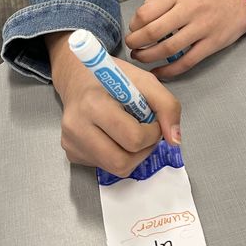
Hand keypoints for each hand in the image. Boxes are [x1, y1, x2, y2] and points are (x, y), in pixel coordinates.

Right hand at [46, 32, 181, 176]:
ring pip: (116, 169)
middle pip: (122, 162)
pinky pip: (104, 166)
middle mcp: (76, 128)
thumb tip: (175, 140)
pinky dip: (118, 155)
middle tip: (147, 131)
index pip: (133, 138)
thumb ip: (166, 106)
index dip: (153, 132)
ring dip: (134, 155)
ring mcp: (70, 144)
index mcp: (93, 104)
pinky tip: (115, 136)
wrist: (78, 78)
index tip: (153, 119)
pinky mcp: (71, 154)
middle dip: (144, 149)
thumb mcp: (145, 81)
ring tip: (133, 133)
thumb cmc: (113, 77)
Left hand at [125, 0, 245, 78]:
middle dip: (136, 43)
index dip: (134, 25)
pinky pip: (186, 62)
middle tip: (131, 46)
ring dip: (148, 57)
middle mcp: (190, 9)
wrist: (242, 0)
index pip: (147, 12)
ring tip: (139, 57)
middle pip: (154, 31)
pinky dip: (169, 71)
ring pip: (168, 49)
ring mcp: (202, 28)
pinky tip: (157, 73)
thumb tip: (141, 8)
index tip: (133, 29)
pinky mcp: (211, 44)